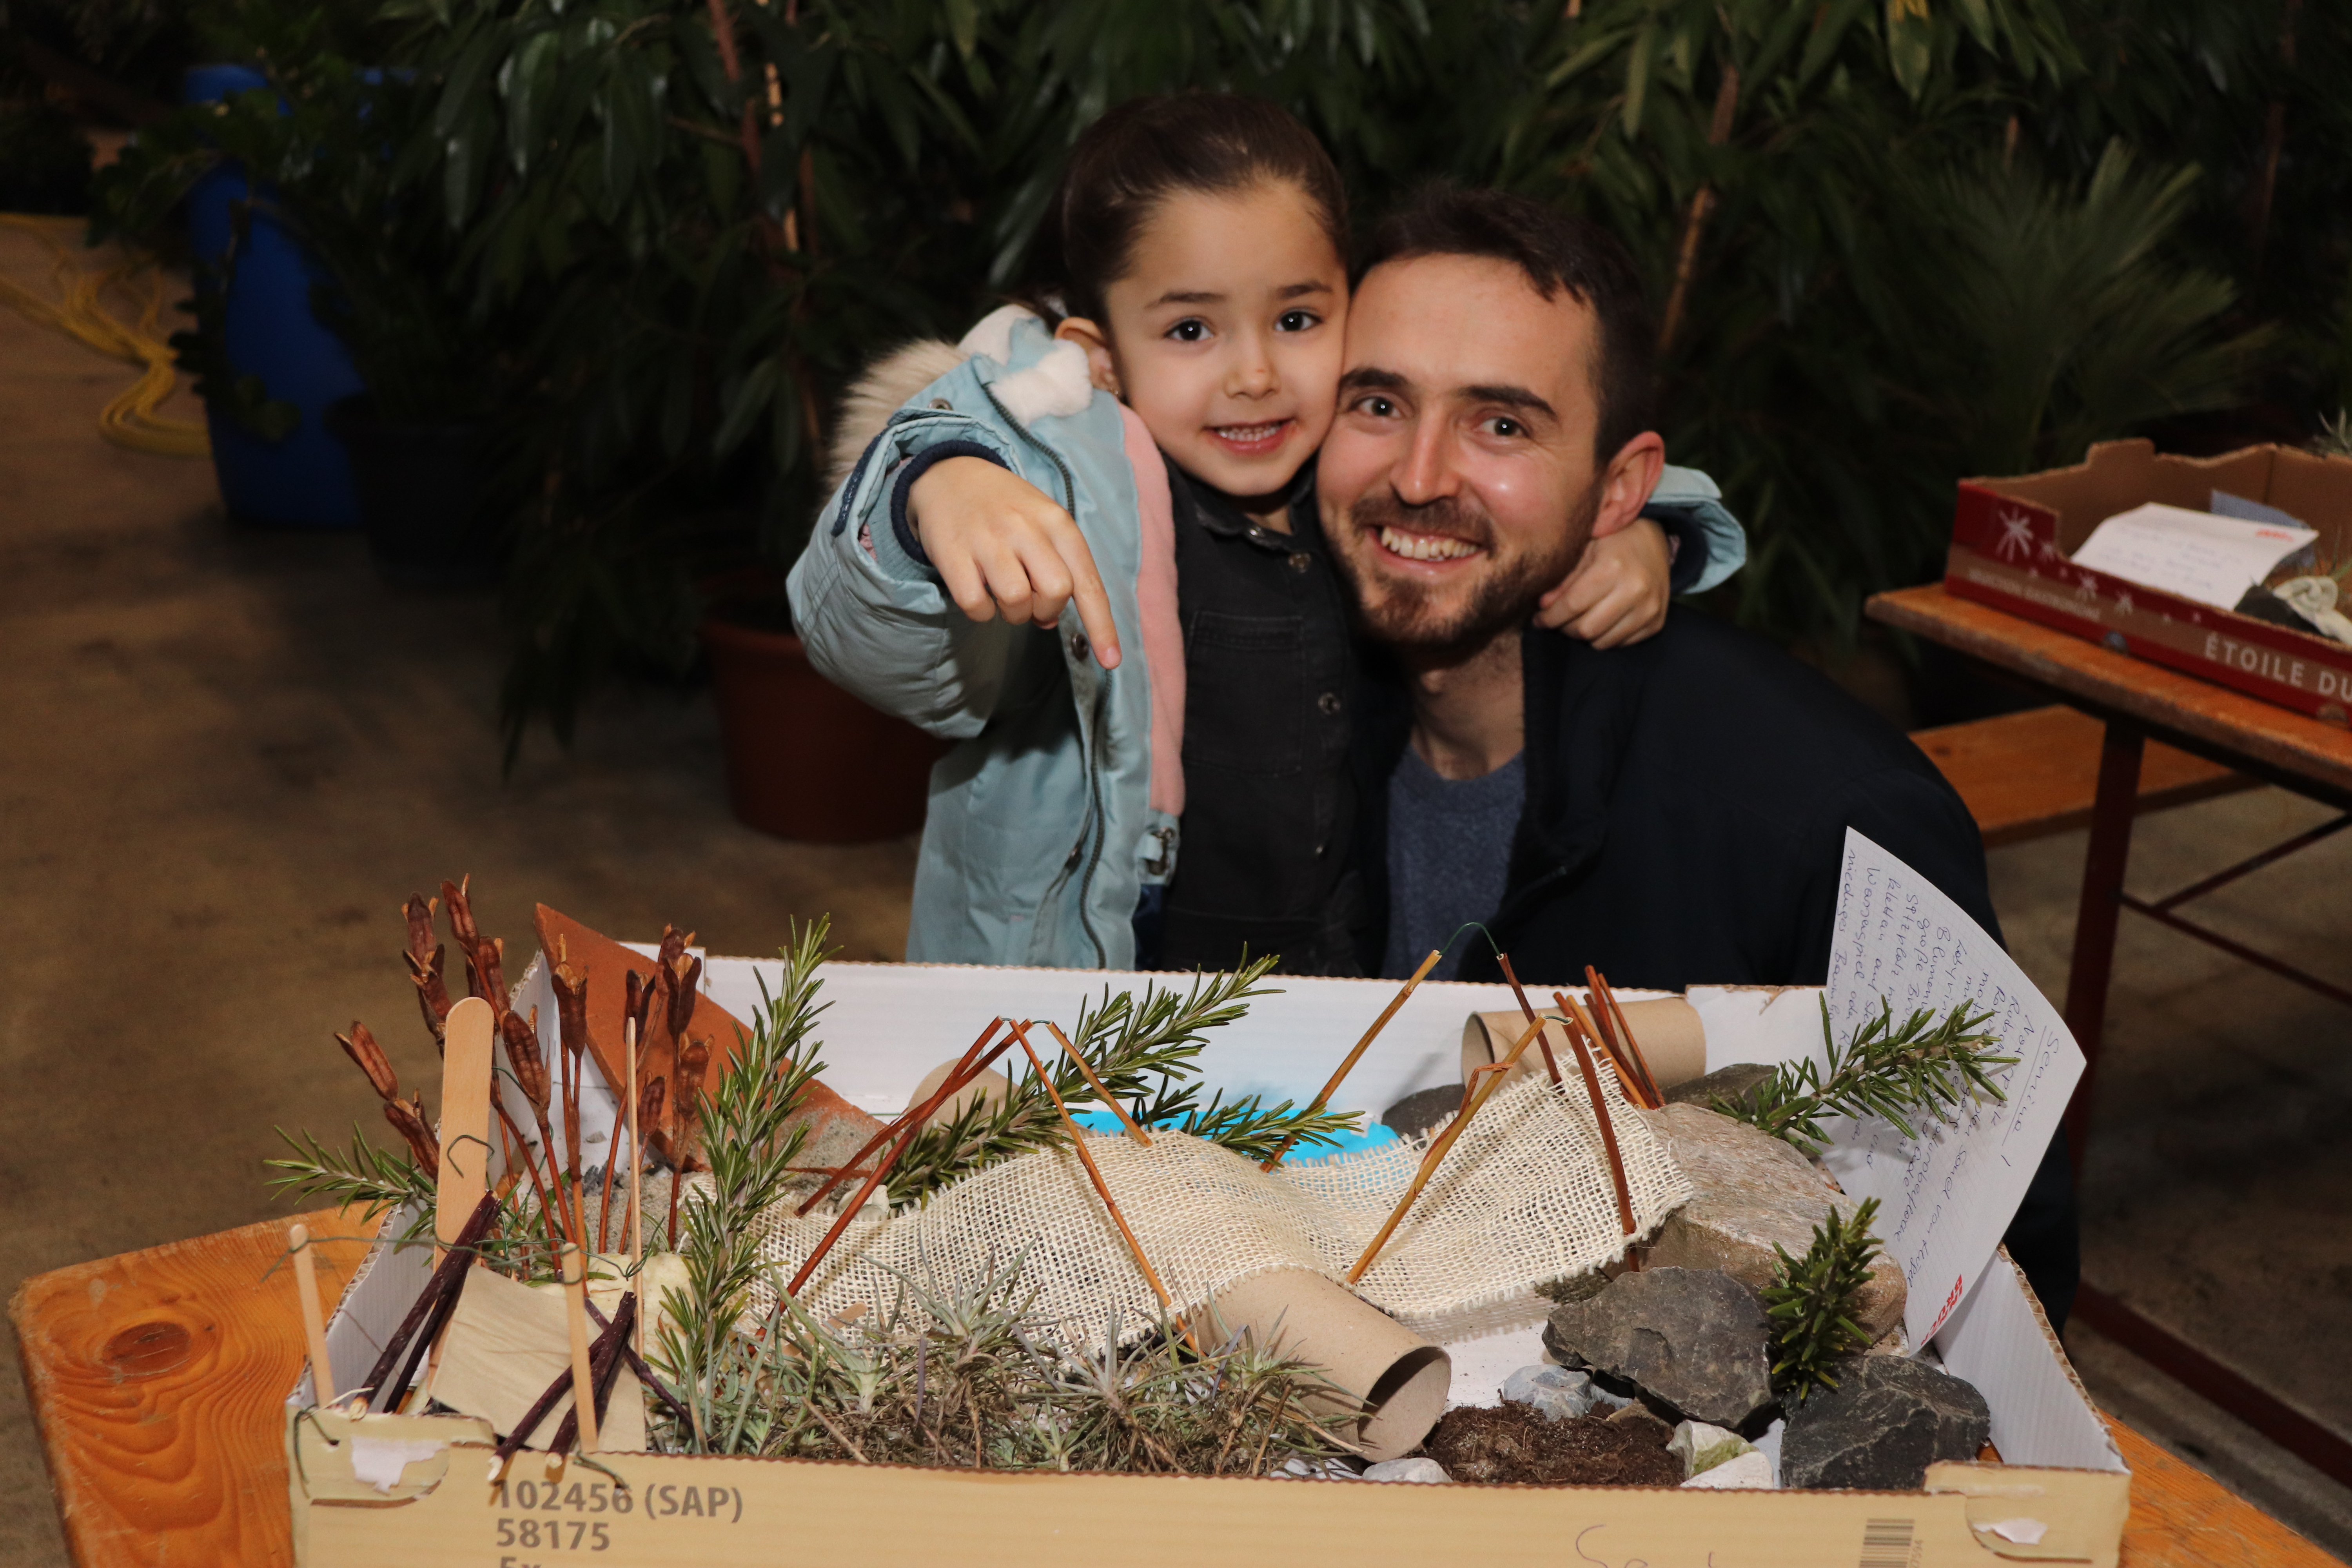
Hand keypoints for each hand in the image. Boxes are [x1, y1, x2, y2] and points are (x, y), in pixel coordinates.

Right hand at [906, 456, 1121, 667]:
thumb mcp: (1043, 523)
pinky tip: (978, 590)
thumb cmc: (1006, 509)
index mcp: (1056, 522)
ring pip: (1017, 602)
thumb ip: (1058, 567)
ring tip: (1002, 592)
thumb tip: (1050, 621)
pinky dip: (981, 612)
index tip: (1111, 661)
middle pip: (1057, 592)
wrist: (949, 476)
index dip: (1101, 626)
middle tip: (1033, 602)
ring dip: (1013, 613)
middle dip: (1047, 610)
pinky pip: (977, 606)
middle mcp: (1025, 528)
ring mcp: (988, 540)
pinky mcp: (953, 555)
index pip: (1087, 582)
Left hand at [1535, 516, 1671, 648]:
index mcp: (1612, 568)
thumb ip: (1563, 580)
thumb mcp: (1584, 550)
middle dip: (1565, 628)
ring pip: (1603, 642)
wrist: (1655, 542)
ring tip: (1579, 620)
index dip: (1549, 617)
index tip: (1539, 620)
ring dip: (1585, 635)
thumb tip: (1543, 607)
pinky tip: (1601, 621)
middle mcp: (1635, 590)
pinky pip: (1621, 643)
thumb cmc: (1613, 543)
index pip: (1571, 606)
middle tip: (1558, 620)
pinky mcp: (1657, 622)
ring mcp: (1649, 609)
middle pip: (1587, 629)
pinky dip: (1606, 637)